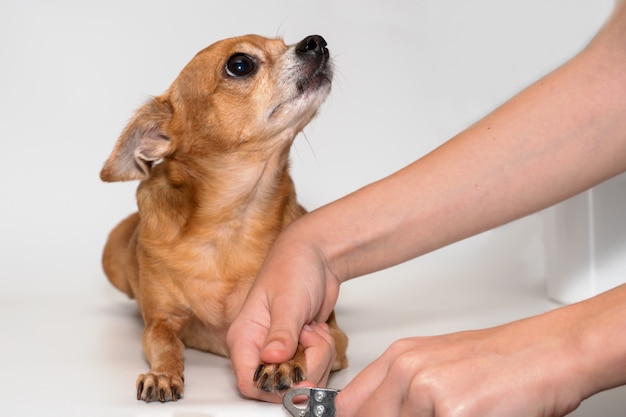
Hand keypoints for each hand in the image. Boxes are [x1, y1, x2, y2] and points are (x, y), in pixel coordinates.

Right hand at [227, 224, 340, 400]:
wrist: (316, 255)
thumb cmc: (293, 266)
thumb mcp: (289, 300)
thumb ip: (281, 332)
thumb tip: (272, 358)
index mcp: (245, 337)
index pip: (249, 382)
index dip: (275, 388)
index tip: (300, 374)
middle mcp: (259, 348)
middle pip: (280, 386)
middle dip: (306, 368)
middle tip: (312, 338)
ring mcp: (280, 351)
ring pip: (300, 380)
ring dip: (318, 359)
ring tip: (315, 330)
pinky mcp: (298, 350)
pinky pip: (313, 370)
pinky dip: (324, 355)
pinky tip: (319, 332)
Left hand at [335, 312, 589, 416]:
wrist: (547, 353)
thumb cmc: (501, 361)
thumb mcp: (438, 366)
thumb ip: (402, 391)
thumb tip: (381, 411)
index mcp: (399, 357)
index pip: (348, 404)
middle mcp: (407, 370)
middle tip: (428, 416)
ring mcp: (427, 391)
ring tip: (454, 413)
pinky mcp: (454, 411)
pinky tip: (471, 416)